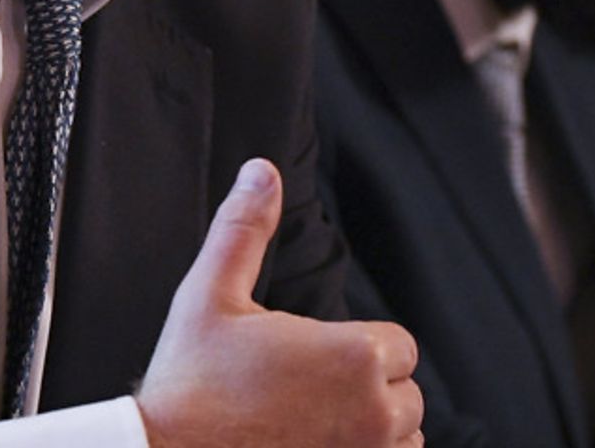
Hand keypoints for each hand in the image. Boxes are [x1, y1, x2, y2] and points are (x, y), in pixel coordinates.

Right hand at [134, 159, 422, 446]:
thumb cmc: (190, 381)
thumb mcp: (209, 293)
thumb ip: (244, 230)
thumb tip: (261, 172)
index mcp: (353, 355)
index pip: (399, 345)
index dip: (354, 346)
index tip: (310, 355)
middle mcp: (376, 412)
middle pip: (405, 391)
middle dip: (364, 388)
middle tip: (302, 389)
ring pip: (403, 436)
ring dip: (370, 428)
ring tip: (308, 420)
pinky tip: (312, 442)